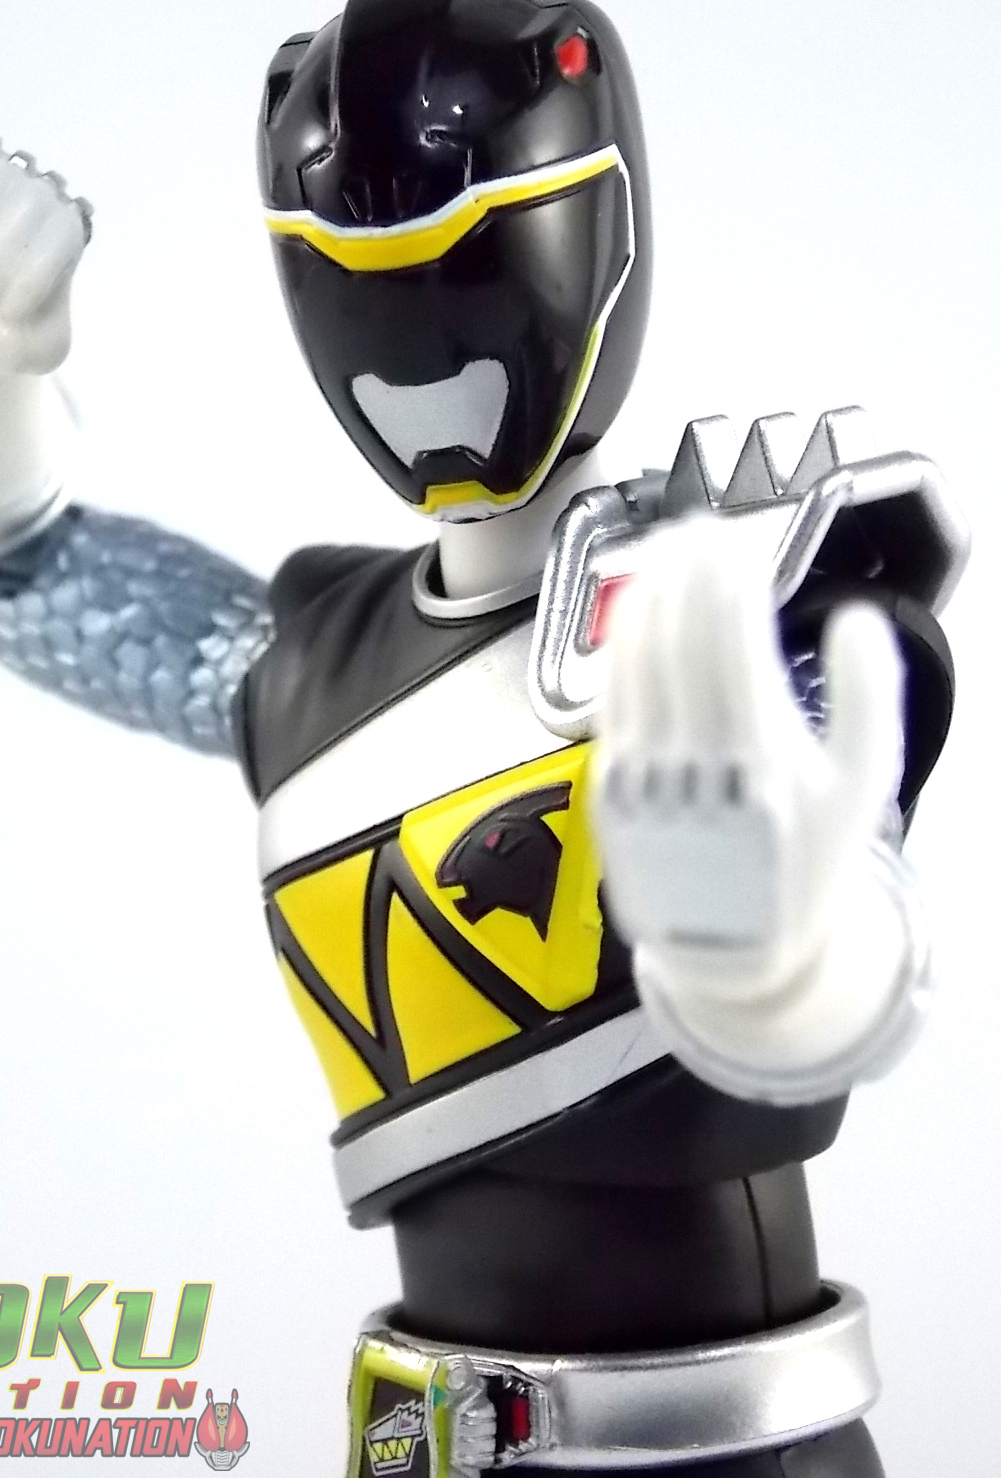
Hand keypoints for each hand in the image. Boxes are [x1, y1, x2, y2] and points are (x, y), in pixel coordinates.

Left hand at [590, 513, 903, 1001]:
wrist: (733, 950)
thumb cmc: (804, 862)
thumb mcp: (862, 791)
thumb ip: (870, 699)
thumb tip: (856, 619)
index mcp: (762, 761)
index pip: (732, 637)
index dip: (727, 575)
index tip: (737, 536)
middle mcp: (694, 764)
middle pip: (678, 637)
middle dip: (686, 570)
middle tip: (699, 527)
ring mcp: (642, 776)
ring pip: (635, 660)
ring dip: (648, 594)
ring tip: (668, 552)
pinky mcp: (608, 787)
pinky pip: (610, 698)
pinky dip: (619, 644)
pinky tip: (636, 609)